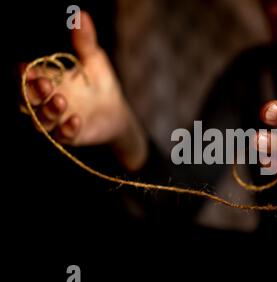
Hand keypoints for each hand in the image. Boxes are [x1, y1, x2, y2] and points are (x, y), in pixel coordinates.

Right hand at [24, 11, 146, 170]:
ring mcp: (56, 120)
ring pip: (42, 120)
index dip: (24, 74)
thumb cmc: (99, 83)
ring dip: (49, 111)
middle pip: (28, 100)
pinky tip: (76, 120)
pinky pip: (63, 136)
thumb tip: (81, 14)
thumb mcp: (93, 60)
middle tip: (43, 83)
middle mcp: (46, 101)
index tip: (26, 67)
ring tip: (61, 100)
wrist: (116, 110)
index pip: (26, 77)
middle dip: (32, 92)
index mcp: (47, 80)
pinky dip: (68, 129)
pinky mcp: (70, 135)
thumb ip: (85, 41)